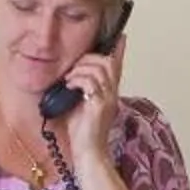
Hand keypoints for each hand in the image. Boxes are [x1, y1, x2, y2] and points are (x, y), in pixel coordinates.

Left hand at [50, 33, 125, 165]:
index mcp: (109, 93)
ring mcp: (107, 99)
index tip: (120, 37)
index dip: (118, 50)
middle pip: (108, 62)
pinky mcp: (99, 105)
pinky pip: (90, 82)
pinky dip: (77, 79)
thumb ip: (80, 90)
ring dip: (80, 69)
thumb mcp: (80, 105)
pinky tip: (69, 86)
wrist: (87, 152)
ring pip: (99, 68)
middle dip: (89, 58)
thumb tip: (69, 77)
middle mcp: (112, 94)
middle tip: (74, 68)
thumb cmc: (82, 133)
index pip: (117, 66)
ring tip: (69, 79)